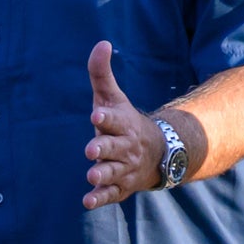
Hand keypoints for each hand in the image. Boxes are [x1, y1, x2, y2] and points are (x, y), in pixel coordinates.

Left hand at [83, 42, 165, 207]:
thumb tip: (101, 43)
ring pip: (113, 172)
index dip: (106, 118)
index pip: (115, 120)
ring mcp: (124, 169)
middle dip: (104, 148)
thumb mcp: (114, 98)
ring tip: (91, 174)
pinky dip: (100, 198)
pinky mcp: (120, 187)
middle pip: (114, 148)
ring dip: (102, 174)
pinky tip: (87, 200)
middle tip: (91, 150)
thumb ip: (102, 73)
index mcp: (123, 124)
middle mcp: (125, 147)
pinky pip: (111, 194)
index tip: (96, 116)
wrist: (156, 154)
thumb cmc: (124, 122)